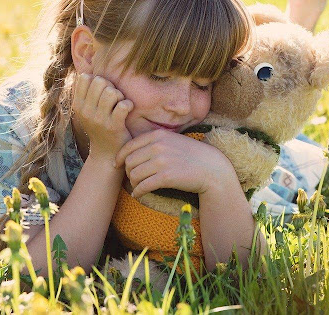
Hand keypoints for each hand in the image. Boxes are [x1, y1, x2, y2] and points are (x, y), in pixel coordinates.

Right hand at [72, 74, 132, 156]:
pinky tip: (127, 110)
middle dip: (110, 86)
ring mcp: (99, 120)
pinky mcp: (114, 126)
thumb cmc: (100, 126)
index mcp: (77, 105)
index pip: (85, 77)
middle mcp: (85, 112)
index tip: (101, 91)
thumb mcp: (87, 110)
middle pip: (100, 81)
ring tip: (119, 104)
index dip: (97, 79)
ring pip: (111, 92)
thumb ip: (86, 92)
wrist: (106, 154)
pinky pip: (124, 105)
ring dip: (119, 96)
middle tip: (114, 98)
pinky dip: (128, 105)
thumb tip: (87, 70)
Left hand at [115, 129, 235, 198]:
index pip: (129, 146)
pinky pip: (143, 186)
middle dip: (127, 171)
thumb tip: (131, 152)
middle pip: (129, 161)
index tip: (117, 165)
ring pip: (134, 174)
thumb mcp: (172, 140)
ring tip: (138, 186)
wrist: (211, 168)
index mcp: (158, 135)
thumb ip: (154, 142)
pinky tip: (139, 194)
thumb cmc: (191, 155)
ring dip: (133, 183)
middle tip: (132, 178)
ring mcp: (162, 161)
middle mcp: (158, 146)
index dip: (119, 157)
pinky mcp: (166, 177)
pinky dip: (137, 192)